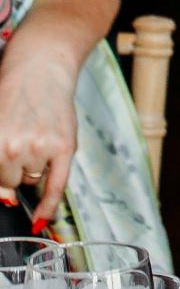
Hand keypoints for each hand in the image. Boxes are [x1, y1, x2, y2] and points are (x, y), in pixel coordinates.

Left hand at [0, 45, 79, 222]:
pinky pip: (55, 186)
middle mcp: (13, 148)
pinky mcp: (64, 147)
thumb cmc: (12, 93)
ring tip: (34, 138)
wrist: (41, 67)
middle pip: (8, 182)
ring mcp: (40, 149)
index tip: (7, 178)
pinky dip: (49, 206)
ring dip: (31, 169)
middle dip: (11, 170)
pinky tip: (43, 220)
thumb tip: (5, 197)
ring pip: (30, 180)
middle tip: (18, 142)